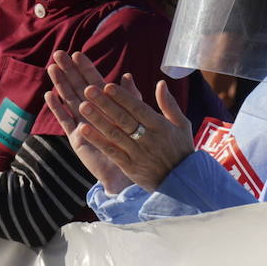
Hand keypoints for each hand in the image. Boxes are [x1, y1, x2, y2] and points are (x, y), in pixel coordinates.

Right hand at [46, 51, 133, 193]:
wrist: (127, 172)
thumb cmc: (133, 144)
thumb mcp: (136, 118)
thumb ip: (131, 98)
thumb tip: (127, 76)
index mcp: (107, 105)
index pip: (94, 81)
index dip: (86, 68)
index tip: (77, 53)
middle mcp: (92, 112)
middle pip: (78, 87)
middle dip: (69, 70)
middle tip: (59, 54)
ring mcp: (82, 123)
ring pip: (69, 100)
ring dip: (61, 84)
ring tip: (52, 68)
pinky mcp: (76, 137)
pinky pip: (65, 120)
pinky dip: (57, 108)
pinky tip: (49, 95)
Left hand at [58, 51, 192, 191]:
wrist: (183, 182)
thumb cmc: (181, 149)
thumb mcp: (182, 125)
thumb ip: (169, 104)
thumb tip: (161, 83)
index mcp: (160, 126)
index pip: (138, 108)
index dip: (123, 97)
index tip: (108, 86)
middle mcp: (148, 139)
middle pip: (123, 119)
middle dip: (105, 104)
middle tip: (88, 89)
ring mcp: (137, 153)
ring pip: (114, 134)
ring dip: (97, 119)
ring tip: (82, 105)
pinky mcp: (129, 167)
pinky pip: (111, 151)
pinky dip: (97, 140)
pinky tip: (83, 130)